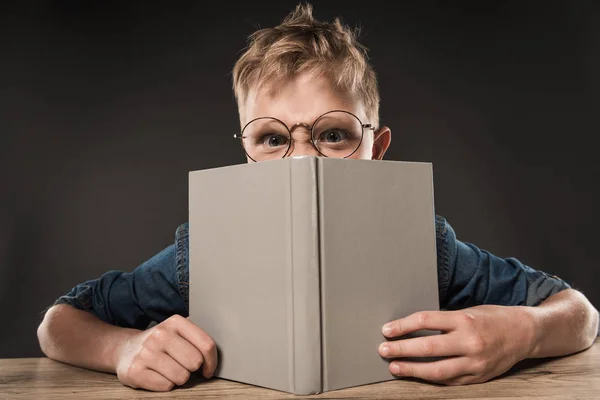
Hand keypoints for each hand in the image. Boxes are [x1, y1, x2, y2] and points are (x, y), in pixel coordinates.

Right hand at [115, 314, 217, 390]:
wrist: (125, 349)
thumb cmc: (159, 342)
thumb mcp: (176, 330)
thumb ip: (196, 335)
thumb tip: (223, 344)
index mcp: (175, 322)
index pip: (206, 344)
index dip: (212, 361)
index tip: (209, 369)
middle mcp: (160, 334)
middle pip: (195, 362)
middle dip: (192, 369)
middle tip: (182, 365)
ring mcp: (146, 353)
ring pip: (181, 376)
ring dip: (178, 378)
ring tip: (168, 369)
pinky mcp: (135, 371)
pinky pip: (166, 386)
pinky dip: (165, 385)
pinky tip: (157, 375)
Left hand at [378, 305, 535, 384]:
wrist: (525, 333)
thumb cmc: (492, 318)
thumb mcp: (467, 312)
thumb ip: (444, 321)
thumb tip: (412, 327)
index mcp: (464, 320)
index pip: (426, 320)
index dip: (403, 325)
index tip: (387, 329)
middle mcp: (470, 342)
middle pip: (428, 347)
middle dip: (402, 349)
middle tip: (383, 349)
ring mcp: (475, 362)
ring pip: (437, 370)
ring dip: (412, 369)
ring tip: (394, 366)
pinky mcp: (478, 377)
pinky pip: (450, 380)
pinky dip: (431, 378)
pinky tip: (417, 375)